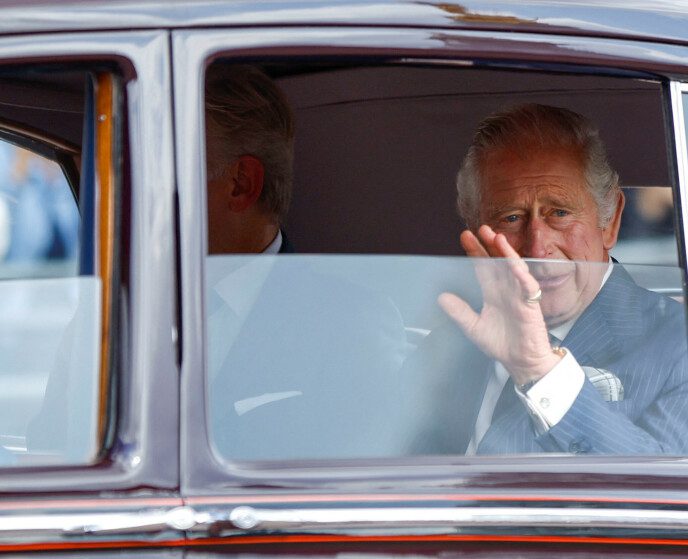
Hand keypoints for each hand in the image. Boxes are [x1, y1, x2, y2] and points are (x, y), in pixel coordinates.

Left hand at [438, 225, 561, 384]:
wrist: (522, 362)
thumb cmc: (502, 344)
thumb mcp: (473, 327)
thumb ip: (459, 312)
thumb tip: (441, 297)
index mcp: (493, 293)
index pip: (483, 267)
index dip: (475, 252)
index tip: (465, 237)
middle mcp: (506, 290)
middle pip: (497, 262)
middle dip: (489, 245)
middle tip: (480, 229)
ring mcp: (519, 296)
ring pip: (513, 268)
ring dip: (506, 253)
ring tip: (497, 238)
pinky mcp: (531, 306)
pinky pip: (527, 286)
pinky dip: (521, 275)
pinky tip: (513, 265)